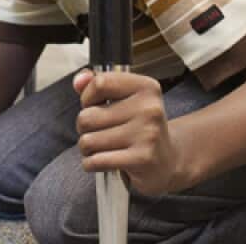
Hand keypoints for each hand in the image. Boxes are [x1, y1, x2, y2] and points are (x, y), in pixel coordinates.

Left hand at [74, 69, 184, 196]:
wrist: (166, 161)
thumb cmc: (139, 128)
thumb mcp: (123, 100)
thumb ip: (97, 86)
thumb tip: (78, 81)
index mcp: (146, 87)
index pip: (100, 83)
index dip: (87, 98)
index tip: (96, 106)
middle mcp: (149, 108)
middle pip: (87, 116)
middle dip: (85, 128)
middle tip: (101, 132)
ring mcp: (147, 134)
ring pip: (88, 141)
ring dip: (88, 149)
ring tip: (103, 148)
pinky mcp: (142, 159)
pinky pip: (95, 161)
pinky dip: (91, 164)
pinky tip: (104, 161)